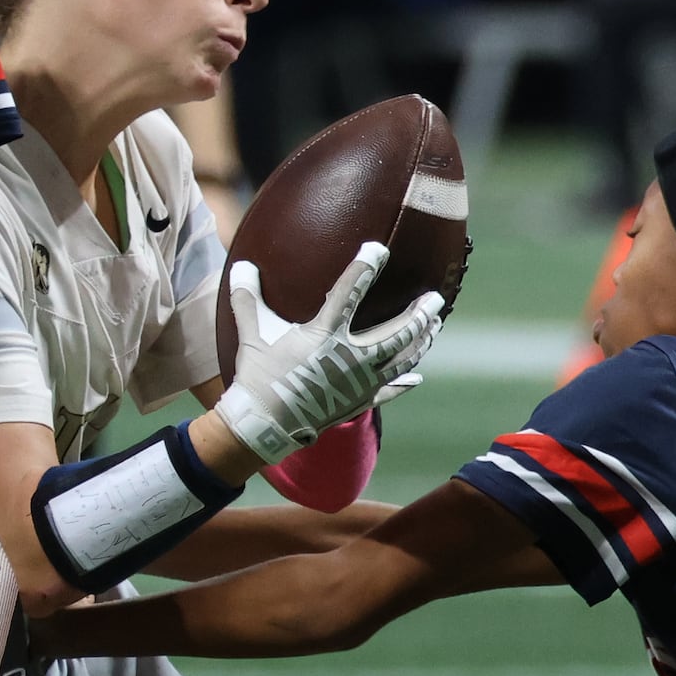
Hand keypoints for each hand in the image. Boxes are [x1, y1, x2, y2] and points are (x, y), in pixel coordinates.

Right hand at [212, 244, 446, 464]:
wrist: (265, 426)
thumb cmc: (258, 376)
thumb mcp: (252, 333)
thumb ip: (247, 297)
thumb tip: (241, 265)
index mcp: (324, 334)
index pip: (349, 293)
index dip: (365, 268)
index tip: (379, 250)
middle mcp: (349, 357)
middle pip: (395, 333)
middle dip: (418, 314)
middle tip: (435, 299)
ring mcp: (358, 383)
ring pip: (400, 360)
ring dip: (420, 342)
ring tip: (434, 327)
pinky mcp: (358, 402)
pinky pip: (388, 391)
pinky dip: (403, 384)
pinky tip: (416, 378)